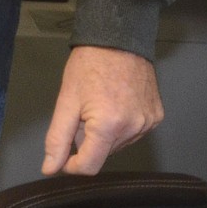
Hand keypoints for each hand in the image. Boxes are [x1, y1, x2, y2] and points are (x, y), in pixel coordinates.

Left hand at [41, 46, 162, 175]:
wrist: (119, 38)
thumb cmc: (89, 65)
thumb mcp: (66, 102)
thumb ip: (57, 139)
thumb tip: (51, 169)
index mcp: (109, 126)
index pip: (89, 166)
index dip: (72, 165)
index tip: (64, 154)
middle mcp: (133, 128)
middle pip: (103, 154)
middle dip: (88, 142)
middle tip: (82, 115)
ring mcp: (148, 123)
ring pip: (118, 146)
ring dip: (104, 136)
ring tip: (99, 106)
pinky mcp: (156, 116)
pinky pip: (133, 133)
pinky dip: (120, 127)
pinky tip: (115, 106)